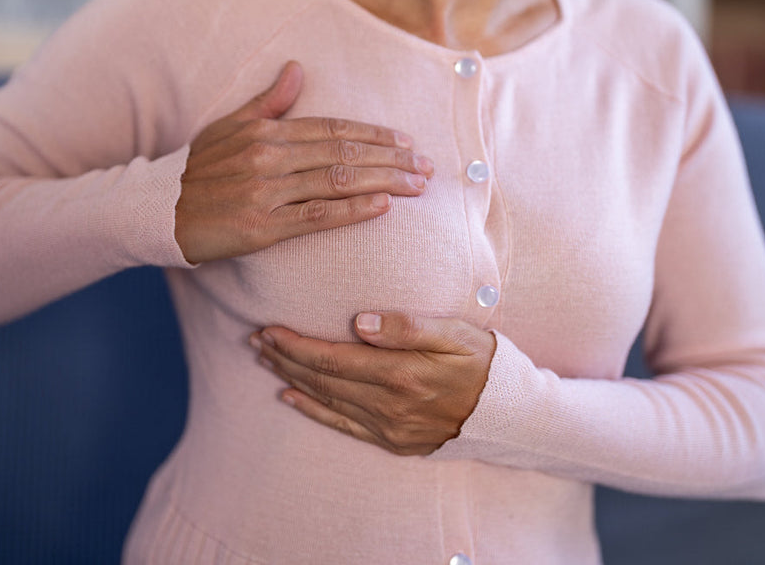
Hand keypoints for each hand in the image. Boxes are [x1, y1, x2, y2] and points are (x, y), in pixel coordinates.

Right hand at [175, 61, 434, 263]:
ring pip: (337, 181)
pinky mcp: (262, 227)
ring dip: (384, 182)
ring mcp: (265, 192)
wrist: (158, 212)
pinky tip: (382, 207)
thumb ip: (267, 102)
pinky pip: (316, 216)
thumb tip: (296, 69)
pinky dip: (352, 210)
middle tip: (427, 168)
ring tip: (417, 186)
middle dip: (392, 159)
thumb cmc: (196, 170)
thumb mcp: (227, 127)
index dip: (374, 135)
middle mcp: (268, 157)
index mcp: (265, 131)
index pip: (333, 128)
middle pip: (344, 153)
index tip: (407, 142)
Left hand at [250, 312, 496, 455]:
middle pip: (322, 379)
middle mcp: (389, 405)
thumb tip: (359, 322)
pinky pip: (342, 426)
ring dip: (292, 377)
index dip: (296, 344)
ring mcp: (389, 427)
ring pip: (326, 400)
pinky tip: (291, 396)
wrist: (508, 412)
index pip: (332, 358)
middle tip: (256, 339)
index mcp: (401, 373)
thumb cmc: (481, 360)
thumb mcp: (454, 332)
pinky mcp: (393, 441)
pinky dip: (313, 410)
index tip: (270, 328)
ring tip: (266, 359)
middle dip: (285, 357)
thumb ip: (406, 327)